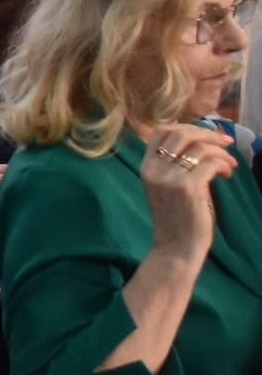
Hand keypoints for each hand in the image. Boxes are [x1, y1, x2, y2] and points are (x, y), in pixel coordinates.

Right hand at [143, 125, 237, 263]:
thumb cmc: (176, 217)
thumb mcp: (168, 185)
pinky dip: (224, 165)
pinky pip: (211, 163)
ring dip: (221, 153)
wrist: (176, 247)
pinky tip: (227, 175)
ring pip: (200, 148)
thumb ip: (176, 163)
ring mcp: (170, 178)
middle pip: (181, 133)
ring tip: (228, 164)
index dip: (187, 127)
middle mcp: (154, 169)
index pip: (161, 131)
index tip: (206, 136)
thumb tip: (203, 138)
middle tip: (225, 143)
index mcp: (146, 167)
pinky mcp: (188, 188)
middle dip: (208, 135)